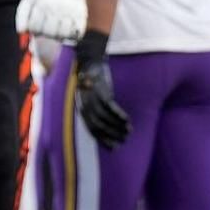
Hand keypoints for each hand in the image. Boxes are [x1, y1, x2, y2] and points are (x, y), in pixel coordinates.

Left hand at [16, 0, 88, 42]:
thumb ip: (21, 16)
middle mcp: (56, 8)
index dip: (35, 30)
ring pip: (64, 34)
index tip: (38, 25)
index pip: (35, 28)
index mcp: (42, 5)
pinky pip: (77, 34)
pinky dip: (72, 36)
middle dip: (47, 34)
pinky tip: (69, 29)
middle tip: (49, 28)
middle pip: (50, 33)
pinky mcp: (82, 15)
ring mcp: (70, 11)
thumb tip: (21, 31)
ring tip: (58, 29)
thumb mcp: (30, 0)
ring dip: (60, 36)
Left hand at [72, 32, 130, 148]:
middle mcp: (85, 106)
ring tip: (128, 131)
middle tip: (124, 140)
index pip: (91, 130)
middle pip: (98, 126)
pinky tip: (127, 120)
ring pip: (105, 118)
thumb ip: (93, 110)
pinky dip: (119, 115)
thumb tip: (104, 125)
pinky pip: (110, 107)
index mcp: (81, 109)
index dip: (103, 140)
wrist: (90, 62)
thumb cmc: (91, 81)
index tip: (114, 147)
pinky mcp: (101, 91)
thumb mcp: (89, 97)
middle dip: (112, 135)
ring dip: (117, 127)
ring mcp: (92, 99)